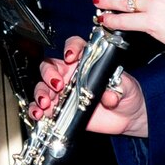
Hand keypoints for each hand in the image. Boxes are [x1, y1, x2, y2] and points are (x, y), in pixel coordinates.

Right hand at [30, 37, 148, 136]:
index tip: (71, 57)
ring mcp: (64, 93)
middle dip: (49, 74)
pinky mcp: (60, 109)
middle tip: (58, 85)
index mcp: (86, 63)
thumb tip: (110, 95)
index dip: (70, 48)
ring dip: (40, 94)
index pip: (74, 47)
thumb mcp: (127, 87)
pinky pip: (41, 108)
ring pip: (42, 87)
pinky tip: (40, 114)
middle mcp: (71, 75)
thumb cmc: (127, 94)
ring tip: (46, 103)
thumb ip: (119, 88)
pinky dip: (37, 110)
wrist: (127, 117)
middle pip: (50, 66)